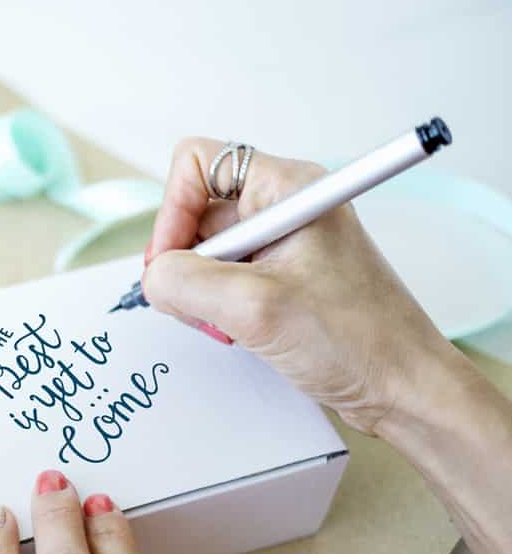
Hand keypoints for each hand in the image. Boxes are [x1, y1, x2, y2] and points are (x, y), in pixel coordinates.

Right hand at [141, 138, 464, 434]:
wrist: (403, 388)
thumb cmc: (356, 341)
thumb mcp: (254, 307)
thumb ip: (185, 281)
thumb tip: (152, 277)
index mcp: (286, 188)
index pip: (197, 165)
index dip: (172, 211)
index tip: (171, 263)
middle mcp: (283, 207)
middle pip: (196, 213)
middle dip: (185, 264)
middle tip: (201, 306)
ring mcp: (282, 244)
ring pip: (205, 252)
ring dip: (200, 292)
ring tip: (227, 325)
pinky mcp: (281, 278)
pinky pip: (223, 280)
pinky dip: (216, 307)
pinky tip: (237, 332)